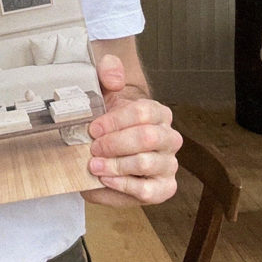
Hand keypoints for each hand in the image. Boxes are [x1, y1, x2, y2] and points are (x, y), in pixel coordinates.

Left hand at [83, 52, 181, 207]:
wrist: (107, 150)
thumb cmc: (108, 120)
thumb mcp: (104, 90)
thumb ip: (108, 70)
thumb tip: (114, 78)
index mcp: (159, 113)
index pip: (144, 112)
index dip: (116, 120)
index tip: (94, 128)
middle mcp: (169, 138)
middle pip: (147, 137)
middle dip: (115, 143)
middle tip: (93, 147)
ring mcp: (168, 164)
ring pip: (147, 164)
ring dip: (116, 165)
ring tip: (93, 165)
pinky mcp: (162, 188)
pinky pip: (147, 191)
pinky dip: (123, 185)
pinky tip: (105, 179)